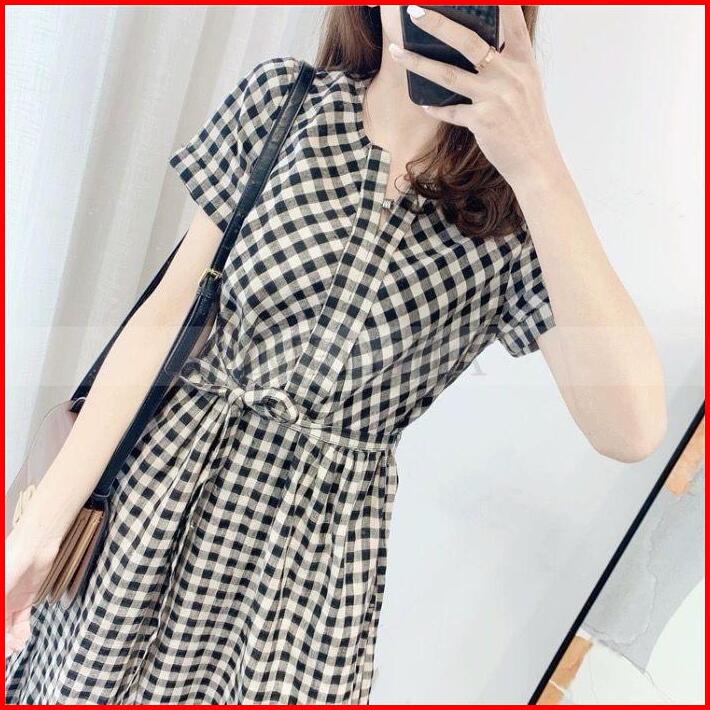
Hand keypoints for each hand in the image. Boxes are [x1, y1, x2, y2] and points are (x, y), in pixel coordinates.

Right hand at [5, 520, 60, 657]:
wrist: (36, 544)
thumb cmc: (11, 560)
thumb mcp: (1, 588)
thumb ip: (0, 609)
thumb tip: (2, 623)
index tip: (2, 648)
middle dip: (1, 641)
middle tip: (6, 652)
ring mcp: (9, 600)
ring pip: (6, 627)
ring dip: (9, 640)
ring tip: (15, 649)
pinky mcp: (24, 600)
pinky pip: (20, 620)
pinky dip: (21, 632)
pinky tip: (22, 640)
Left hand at [390, 5, 562, 187]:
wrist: (535, 162)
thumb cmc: (527, 124)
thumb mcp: (526, 87)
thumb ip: (506, 66)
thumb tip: (481, 52)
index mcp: (523, 62)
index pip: (511, 21)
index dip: (498, 3)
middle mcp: (510, 75)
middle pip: (468, 41)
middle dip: (438, 23)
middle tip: (414, 11)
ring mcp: (496, 97)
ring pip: (449, 74)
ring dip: (418, 62)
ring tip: (397, 52)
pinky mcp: (483, 121)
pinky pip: (450, 111)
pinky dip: (435, 107)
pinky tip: (423, 103)